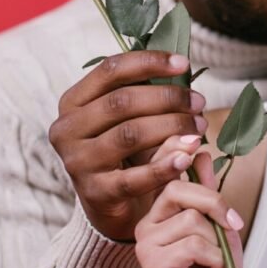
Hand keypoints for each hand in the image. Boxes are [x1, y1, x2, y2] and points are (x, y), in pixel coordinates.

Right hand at [49, 51, 207, 240]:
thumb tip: (182, 67)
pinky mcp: (94, 192)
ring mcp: (78, 162)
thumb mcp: (126, 119)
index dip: (149, 62)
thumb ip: (144, 94)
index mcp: (73, 102)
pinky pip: (134, 177)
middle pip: (122, 102)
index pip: (110, 70)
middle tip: (199, 102)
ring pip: (130, 134)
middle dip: (167, 98)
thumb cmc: (124, 152)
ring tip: (199, 128)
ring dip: (171, 127)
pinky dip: (164, 166)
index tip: (184, 64)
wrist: (110, 205)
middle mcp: (67, 129)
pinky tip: (187, 158)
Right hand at [135, 153, 243, 267]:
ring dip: (217, 242)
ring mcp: (147, 244)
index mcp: (163, 211)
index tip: (197, 142)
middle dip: (215, 203)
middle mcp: (148, 223)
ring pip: (191, 220)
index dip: (176, 150)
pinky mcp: (152, 266)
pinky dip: (214, 257)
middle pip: (179, 189)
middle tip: (232, 225)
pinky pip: (191, 245)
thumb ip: (209, 192)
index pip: (164, 171)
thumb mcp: (219, 227)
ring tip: (219, 262)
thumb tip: (203, 152)